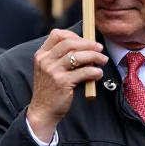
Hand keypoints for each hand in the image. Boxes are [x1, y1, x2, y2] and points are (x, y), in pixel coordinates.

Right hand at [26, 29, 107, 143]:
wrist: (43, 111)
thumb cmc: (50, 88)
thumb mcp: (49, 69)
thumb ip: (61, 57)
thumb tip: (86, 47)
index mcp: (42, 54)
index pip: (57, 34)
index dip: (73, 35)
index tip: (85, 40)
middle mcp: (45, 60)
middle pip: (69, 43)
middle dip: (88, 44)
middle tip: (100, 48)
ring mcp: (53, 71)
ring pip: (77, 56)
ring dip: (94, 56)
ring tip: (103, 60)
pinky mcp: (62, 83)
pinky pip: (82, 72)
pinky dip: (94, 71)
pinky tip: (98, 73)